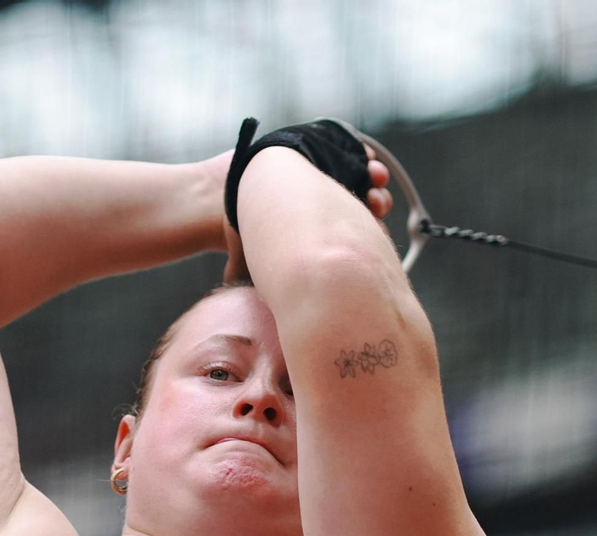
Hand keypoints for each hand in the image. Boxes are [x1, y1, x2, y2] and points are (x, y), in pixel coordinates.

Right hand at [204, 144, 393, 283]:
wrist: (216, 202)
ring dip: (373, 175)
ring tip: (375, 174)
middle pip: (369, 203)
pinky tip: (364, 153)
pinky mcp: (313, 152)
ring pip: (362, 175)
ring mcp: (323, 178)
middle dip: (378, 200)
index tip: (381, 223)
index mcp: (326, 233)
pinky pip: (345, 149)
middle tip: (378, 201)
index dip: (376, 227)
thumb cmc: (241, 237)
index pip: (363, 230)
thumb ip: (276, 292)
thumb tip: (286, 324)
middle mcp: (329, 207)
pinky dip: (358, 150)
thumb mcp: (262, 269)